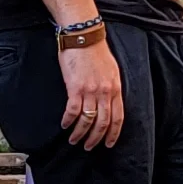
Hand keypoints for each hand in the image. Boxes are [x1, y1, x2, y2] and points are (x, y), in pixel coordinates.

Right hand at [60, 33, 123, 149]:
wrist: (83, 36)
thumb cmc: (96, 51)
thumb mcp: (112, 70)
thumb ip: (111, 86)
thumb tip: (109, 101)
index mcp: (116, 88)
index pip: (118, 117)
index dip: (113, 133)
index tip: (109, 144)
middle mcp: (105, 92)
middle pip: (103, 123)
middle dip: (96, 138)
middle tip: (89, 147)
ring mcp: (90, 91)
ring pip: (87, 120)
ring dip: (80, 133)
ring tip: (74, 140)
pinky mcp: (75, 88)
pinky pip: (73, 111)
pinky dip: (68, 121)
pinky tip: (65, 125)